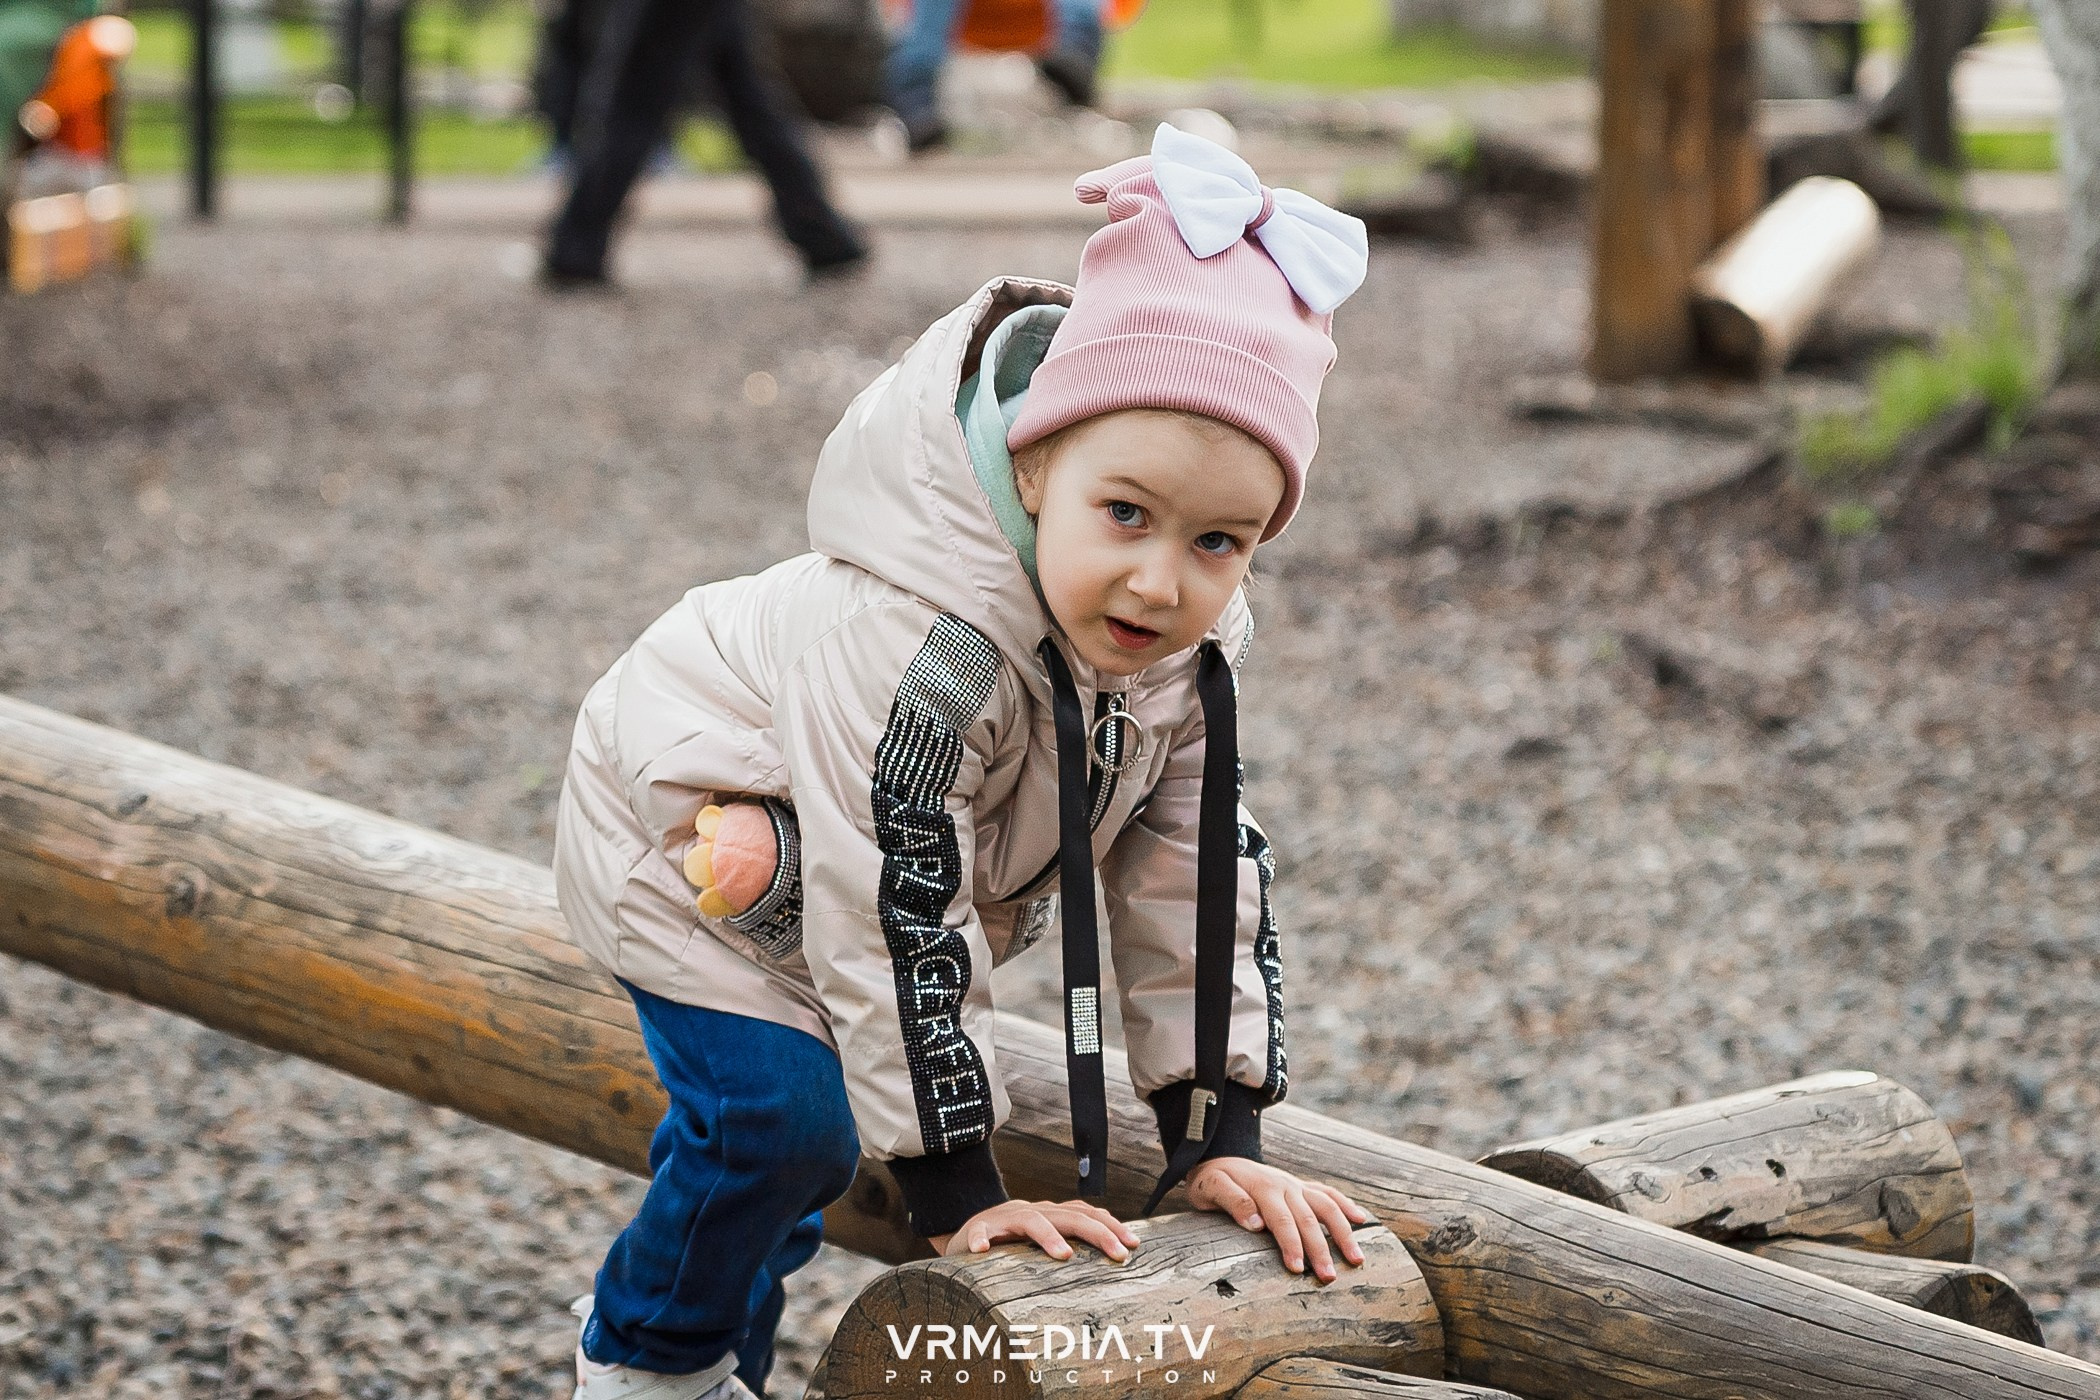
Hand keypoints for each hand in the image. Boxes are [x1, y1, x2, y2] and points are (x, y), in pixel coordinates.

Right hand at [926, 1200, 1139, 1263]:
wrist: (967, 1234)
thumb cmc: (1011, 1245)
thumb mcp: (1043, 1242)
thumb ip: (1070, 1246)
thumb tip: (1113, 1265)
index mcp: (1051, 1216)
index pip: (1086, 1214)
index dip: (1111, 1226)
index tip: (1133, 1245)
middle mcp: (1033, 1212)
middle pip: (1070, 1215)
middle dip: (1098, 1233)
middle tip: (1118, 1254)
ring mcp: (1005, 1219)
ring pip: (1030, 1220)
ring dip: (1048, 1235)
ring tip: (1064, 1254)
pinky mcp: (977, 1230)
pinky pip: (979, 1232)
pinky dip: (982, 1239)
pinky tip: (983, 1251)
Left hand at [1185, 1157, 1372, 1282]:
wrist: (1216, 1155)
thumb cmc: (1210, 1180)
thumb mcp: (1210, 1187)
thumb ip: (1232, 1201)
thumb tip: (1256, 1223)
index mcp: (1263, 1188)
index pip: (1281, 1220)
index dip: (1291, 1245)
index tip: (1298, 1270)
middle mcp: (1284, 1185)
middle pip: (1308, 1219)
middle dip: (1321, 1249)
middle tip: (1329, 1278)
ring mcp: (1295, 1185)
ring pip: (1326, 1207)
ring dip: (1343, 1233)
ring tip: (1356, 1259)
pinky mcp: (1300, 1186)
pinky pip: (1327, 1193)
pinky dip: (1346, 1204)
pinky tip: (1362, 1219)